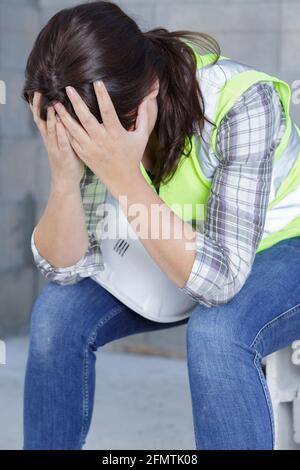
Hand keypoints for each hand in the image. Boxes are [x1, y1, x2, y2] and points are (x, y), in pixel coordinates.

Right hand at [30, 91, 83, 192]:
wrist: (66, 181)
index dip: (37, 105)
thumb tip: (65, 112)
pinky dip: (60, 133)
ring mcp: (56, 147)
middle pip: (42, 121)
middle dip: (40, 107)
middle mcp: (50, 140)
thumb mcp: (63, 141)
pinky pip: (62, 143)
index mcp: (49, 136)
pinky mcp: (64, 155)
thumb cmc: (67, 159)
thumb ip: (63, 128)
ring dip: (50, 118)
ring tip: (51, 105)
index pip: (40, 118)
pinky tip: (60, 125)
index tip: (36, 91)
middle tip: (39, 92)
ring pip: (51, 131)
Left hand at [53, 80, 149, 197]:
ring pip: (74, 129)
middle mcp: (101, 140)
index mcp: (116, 134)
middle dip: (76, 102)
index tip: (97, 82)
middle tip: (68, 88)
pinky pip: (71, 140)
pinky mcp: (83, 154)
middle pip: (86, 118)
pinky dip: (64, 130)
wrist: (122, 180)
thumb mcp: (142, 137)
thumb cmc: (132, 156)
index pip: (108, 111)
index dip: (103, 96)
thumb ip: (144, 118)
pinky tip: (58, 120)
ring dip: (64, 116)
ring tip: (55, 103)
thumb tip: (147, 99)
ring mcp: (90, 148)